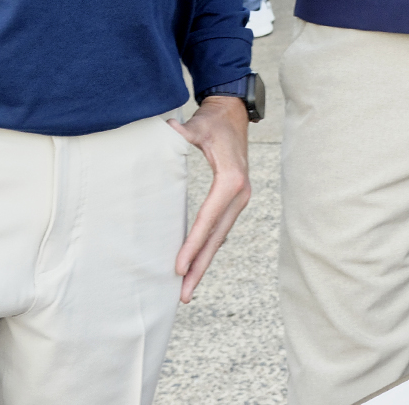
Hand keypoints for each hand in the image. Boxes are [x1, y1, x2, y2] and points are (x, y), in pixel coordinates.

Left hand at [169, 98, 250, 302]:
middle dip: (199, 268)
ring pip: (220, 238)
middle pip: (217, 238)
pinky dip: (208, 248)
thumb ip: (184, 131)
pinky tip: (197, 264)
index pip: (207, 220)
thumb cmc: (214, 121)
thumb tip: (169, 129)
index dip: (192, 245)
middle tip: (183, 295)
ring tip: (186, 289)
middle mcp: (239, 194)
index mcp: (230, 181)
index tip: (178, 268)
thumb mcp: (199, 125)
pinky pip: (220, 230)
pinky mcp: (234, 200)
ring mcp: (239, 199)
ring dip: (203, 262)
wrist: (234, 113)